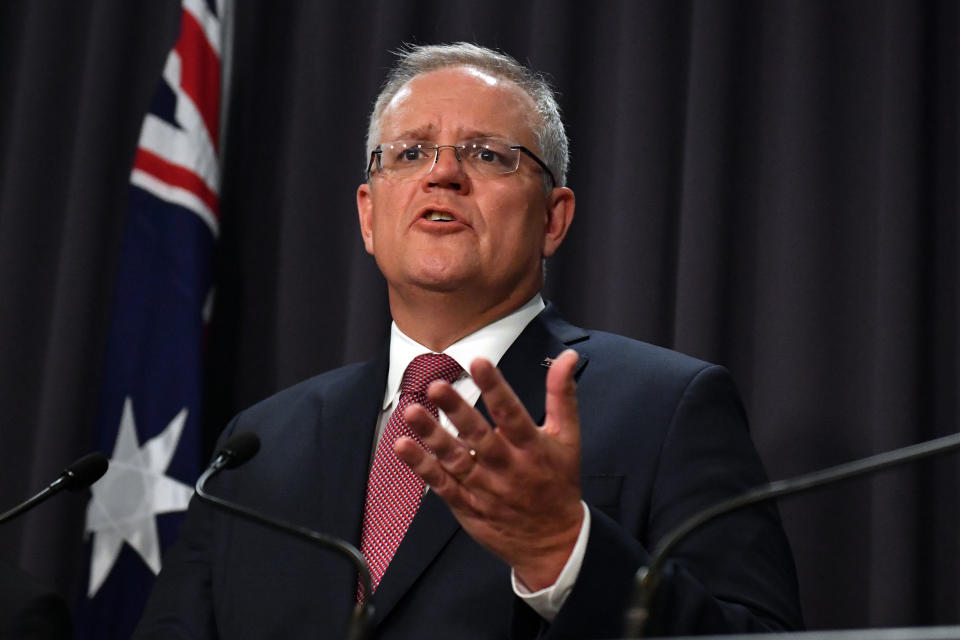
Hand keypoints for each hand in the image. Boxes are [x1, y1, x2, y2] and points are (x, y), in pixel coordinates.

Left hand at [395, 348, 583, 590]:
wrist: (553, 543)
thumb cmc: (559, 482)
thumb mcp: (568, 437)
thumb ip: (562, 394)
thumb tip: (568, 356)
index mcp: (532, 447)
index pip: (512, 413)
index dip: (496, 388)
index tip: (479, 362)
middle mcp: (507, 467)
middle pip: (479, 436)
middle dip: (458, 411)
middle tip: (437, 386)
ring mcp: (484, 488)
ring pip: (455, 460)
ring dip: (432, 436)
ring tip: (412, 412)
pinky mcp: (467, 505)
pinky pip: (441, 485)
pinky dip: (422, 467)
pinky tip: (403, 447)